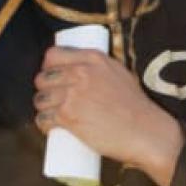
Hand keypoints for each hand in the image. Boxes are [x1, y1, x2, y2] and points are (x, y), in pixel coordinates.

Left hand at [34, 48, 182, 185]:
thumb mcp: (121, 75)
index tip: (52, 78)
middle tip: (52, 100)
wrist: (145, 131)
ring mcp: (73, 94)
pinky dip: (43, 125)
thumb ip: (100, 70)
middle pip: (43, 77)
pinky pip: (42, 119)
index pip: (53, 55)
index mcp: (94, 58)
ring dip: (42, 108)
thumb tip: (82, 72)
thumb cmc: (136, 107)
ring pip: (40, 99)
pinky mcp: (68, 116)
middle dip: (43, 89)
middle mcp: (81, 72)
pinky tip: (49, 127)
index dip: (48, 67)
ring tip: (52, 115)